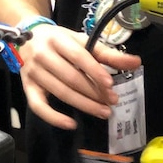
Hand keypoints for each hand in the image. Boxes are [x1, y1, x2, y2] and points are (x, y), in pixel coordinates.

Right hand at [17, 24, 141, 129]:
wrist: (27, 38)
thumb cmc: (59, 40)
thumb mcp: (81, 40)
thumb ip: (107, 53)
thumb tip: (136, 62)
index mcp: (57, 39)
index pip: (78, 56)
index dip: (95, 71)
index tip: (110, 85)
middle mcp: (42, 55)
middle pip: (70, 77)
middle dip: (94, 92)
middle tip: (112, 102)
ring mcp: (33, 72)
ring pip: (60, 92)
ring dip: (83, 104)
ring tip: (103, 112)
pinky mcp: (27, 86)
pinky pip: (38, 106)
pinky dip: (54, 117)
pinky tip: (71, 124)